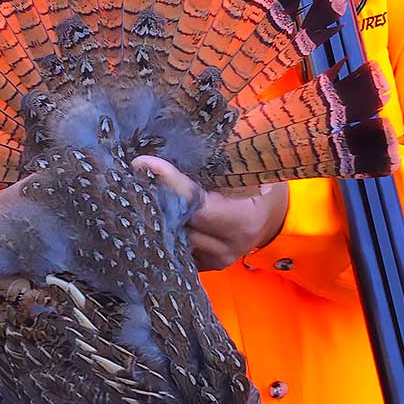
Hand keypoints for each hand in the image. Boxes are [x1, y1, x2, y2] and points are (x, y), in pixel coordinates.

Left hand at [131, 156, 288, 271]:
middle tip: (130, 174)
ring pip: (174, 236)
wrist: (273, 215)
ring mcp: (215, 260)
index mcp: (242, 220)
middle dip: (155, 197)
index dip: (169, 183)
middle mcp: (227, 246)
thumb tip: (179, 137)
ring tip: (135, 189)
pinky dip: (164, 227)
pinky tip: (150, 209)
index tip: (143, 163)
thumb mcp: (248, 169)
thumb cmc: (260, 183)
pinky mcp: (205, 266)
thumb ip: (217, 160)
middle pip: (180, 222)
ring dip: (155, 213)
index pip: (196, 204)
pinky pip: (177, 246)